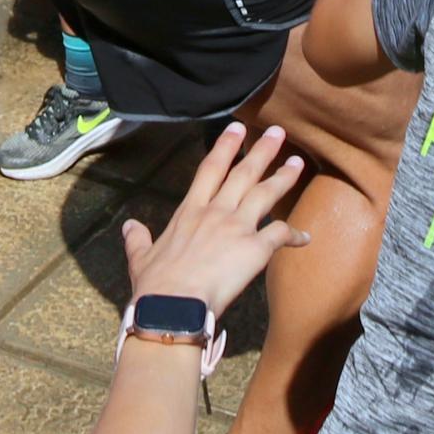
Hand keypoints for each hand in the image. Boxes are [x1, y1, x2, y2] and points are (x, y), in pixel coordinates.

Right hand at [117, 124, 307, 321]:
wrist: (174, 305)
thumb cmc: (155, 285)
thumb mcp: (140, 258)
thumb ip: (137, 239)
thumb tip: (128, 226)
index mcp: (189, 211)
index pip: (210, 169)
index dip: (225, 147)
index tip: (237, 128)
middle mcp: (216, 212)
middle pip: (243, 173)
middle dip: (262, 150)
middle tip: (278, 132)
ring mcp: (237, 227)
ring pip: (265, 194)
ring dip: (283, 177)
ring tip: (297, 163)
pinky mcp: (254, 249)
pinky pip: (280, 235)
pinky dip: (294, 234)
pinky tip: (305, 237)